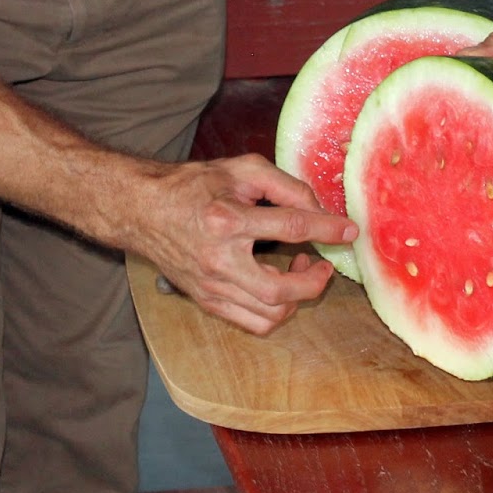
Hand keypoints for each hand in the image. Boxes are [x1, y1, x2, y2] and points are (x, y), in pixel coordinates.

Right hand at [132, 154, 353, 334]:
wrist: (142, 210)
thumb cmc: (193, 186)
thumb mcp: (241, 169)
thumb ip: (285, 186)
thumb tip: (317, 209)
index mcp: (228, 220)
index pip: (292, 227)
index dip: (327, 229)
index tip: (349, 231)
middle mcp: (219, 260)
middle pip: (282, 290)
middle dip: (314, 281)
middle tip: (324, 263)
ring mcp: (211, 286)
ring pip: (269, 314)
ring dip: (297, 298)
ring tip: (300, 271)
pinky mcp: (207, 301)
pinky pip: (251, 322)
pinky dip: (275, 311)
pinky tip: (279, 287)